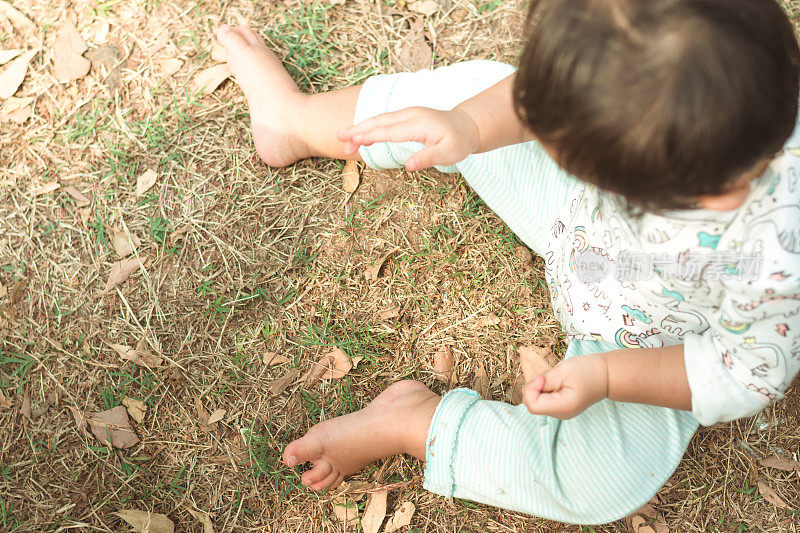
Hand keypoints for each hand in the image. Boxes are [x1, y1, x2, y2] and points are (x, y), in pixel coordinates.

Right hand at [337, 107, 480, 170]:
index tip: (353, 140)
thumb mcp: (448, 154)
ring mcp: (407, 113)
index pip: (389, 131)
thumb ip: (428, 158)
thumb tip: (408, 166)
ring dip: (361, 129)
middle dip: (358, 130)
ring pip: (379, 120)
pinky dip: (370, 127)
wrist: (467, 126)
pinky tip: (361, 136)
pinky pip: (384, 121)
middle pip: (379, 122)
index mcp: (419, 124)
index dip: (370, 136)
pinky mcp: (406, 116)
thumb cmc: (458, 142)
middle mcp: (410, 115)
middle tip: (339, 139)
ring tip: (345, 142)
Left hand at [522, 354, 608, 419]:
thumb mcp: (564, 371)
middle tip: (547, 376)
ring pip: (537, 403)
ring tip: (554, 379)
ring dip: (539, 389)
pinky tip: (555, 383)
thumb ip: (544, 380)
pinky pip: (543, 401)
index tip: (541, 377)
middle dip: (534, 388)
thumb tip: (529, 387)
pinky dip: (543, 391)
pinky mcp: (561, 408)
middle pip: (533, 405)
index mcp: (564, 406)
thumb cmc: (589, 371)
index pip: (533, 405)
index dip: (531, 389)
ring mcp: (561, 413)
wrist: (606, 376)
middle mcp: (561, 414)